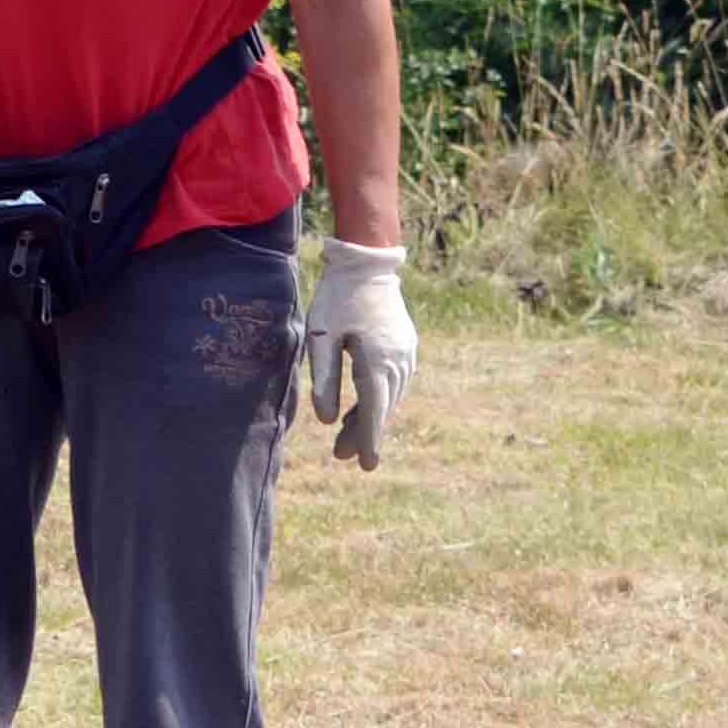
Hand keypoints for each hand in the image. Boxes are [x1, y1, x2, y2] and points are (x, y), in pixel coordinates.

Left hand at [304, 239, 416, 469]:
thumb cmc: (339, 297)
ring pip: (390, 396)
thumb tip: (327, 421)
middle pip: (382, 407)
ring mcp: (405, 353)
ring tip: (347, 435)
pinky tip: (364, 405)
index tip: (366, 465)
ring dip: (372, 416)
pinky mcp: (405, 345)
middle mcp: (398, 361)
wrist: (367, 262)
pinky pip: (395, 381)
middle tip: (342, 455)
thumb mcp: (322, 337)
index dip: (369, 440)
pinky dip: (380, 397)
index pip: (374, 411)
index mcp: (376, 361)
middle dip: (364, 433)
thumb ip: (325, 378)